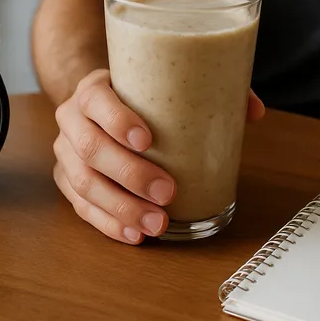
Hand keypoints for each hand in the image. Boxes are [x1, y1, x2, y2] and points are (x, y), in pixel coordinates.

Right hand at [52, 69, 264, 244]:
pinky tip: (135, 234)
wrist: (100, 107)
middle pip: (90, 149)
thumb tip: (254, 112)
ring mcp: (65, 152)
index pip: (96, 101)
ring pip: (83, 183)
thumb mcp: (165, 85)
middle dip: (130, 175)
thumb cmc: (139, 97)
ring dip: (121, 208)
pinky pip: (81, 207)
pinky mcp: (65, 181)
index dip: (118, 121)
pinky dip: (108, 224)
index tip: (148, 140)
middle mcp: (72, 119)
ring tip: (157, 223)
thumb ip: (209, 90)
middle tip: (167, 192)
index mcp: (94, 89)